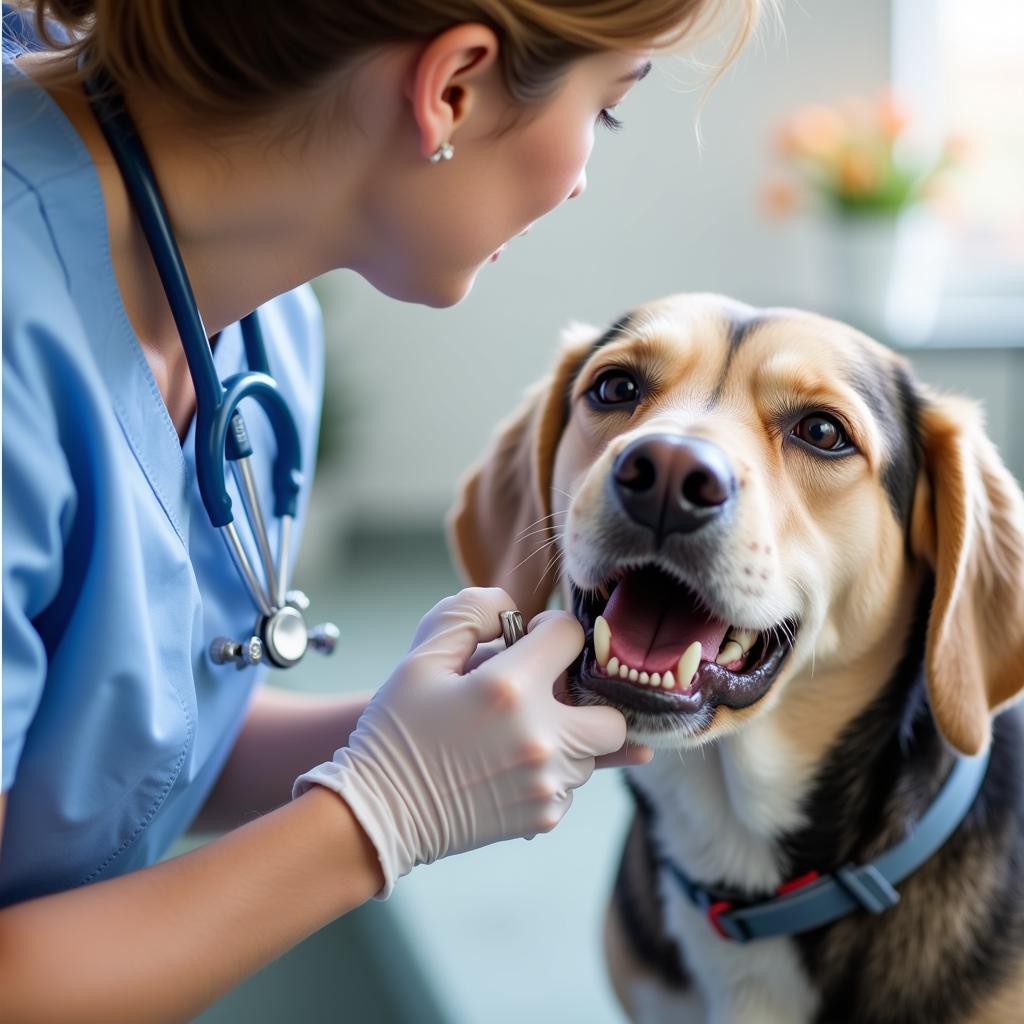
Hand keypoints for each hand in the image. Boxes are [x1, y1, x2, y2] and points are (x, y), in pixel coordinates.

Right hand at [293, 587, 648, 895]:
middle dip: (586, 696)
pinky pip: (570, 784)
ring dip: (567, 733)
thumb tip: (511, 611)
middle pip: (612, 713)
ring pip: (591, 750)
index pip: (569, 637)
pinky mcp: (543, 816)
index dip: (548, 628)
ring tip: (517, 730)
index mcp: (509, 688)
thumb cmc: (396, 730)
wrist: (377, 814)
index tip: (527, 640)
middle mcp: (540, 736)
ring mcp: (546, 782)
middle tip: (547, 693)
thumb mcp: (420, 657)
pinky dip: (551, 770)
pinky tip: (509, 763)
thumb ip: (469, 614)